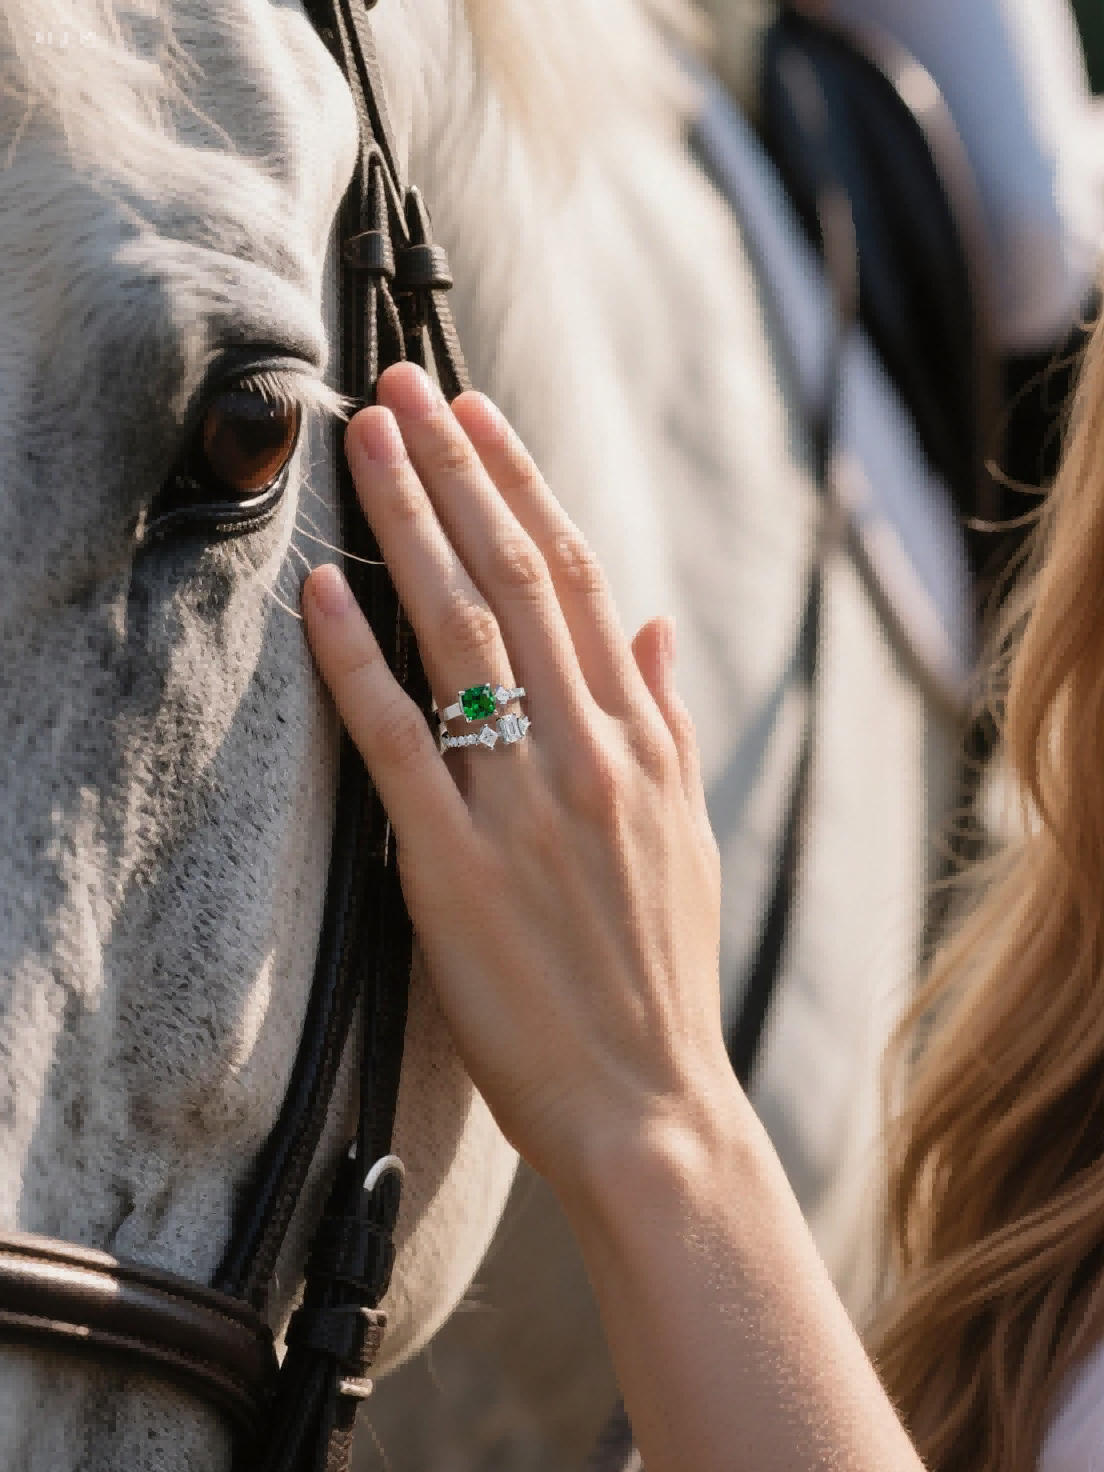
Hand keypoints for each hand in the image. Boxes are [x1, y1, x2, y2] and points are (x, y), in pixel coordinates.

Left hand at [302, 363, 729, 1199]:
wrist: (649, 1099)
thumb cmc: (662, 970)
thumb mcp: (691, 830)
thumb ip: (671, 717)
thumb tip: (659, 623)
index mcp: (640, 738)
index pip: (580, 576)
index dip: (523, 482)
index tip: (479, 411)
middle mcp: (589, 750)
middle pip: (516, 575)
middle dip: (456, 468)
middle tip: (403, 384)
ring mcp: (521, 805)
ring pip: (461, 632)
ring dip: (410, 524)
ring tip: (366, 442)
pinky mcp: (454, 868)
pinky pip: (398, 741)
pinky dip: (359, 658)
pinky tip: (325, 589)